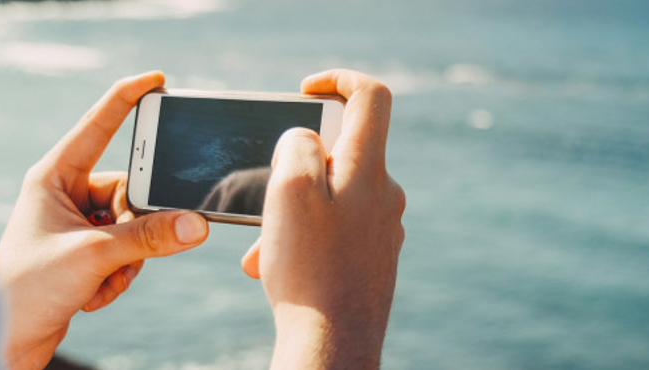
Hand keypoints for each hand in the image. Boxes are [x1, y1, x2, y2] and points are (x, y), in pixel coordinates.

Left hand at [0, 72, 208, 369]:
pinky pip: (127, 250)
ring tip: (98, 280)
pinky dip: (119, 274)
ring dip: (127, 259)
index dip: (128, 99)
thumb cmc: (28, 287)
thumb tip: (197, 224)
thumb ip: (149, 237)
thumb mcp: (94, 255)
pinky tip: (92, 294)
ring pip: (133, 225)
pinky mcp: (87, 251)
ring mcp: (78, 224)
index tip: (158, 79)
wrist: (7, 339)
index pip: (98, 126)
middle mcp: (67, 194)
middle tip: (121, 251)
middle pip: (131, 190)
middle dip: (134, 227)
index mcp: (55, 176)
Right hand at [241, 70, 405, 368]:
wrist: (333, 345)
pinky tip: (278, 267)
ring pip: (330, 197)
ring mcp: (382, 226)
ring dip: (291, 212)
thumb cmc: (310, 269)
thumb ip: (298, 145)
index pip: (371, 96)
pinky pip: (335, 229)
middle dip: (294, 167)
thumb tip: (305, 137)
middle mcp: (384, 194)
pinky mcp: (373, 254)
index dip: (338, 79)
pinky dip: (304, 237)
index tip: (305, 90)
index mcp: (369, 169)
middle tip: (267, 196)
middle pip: (340, 151)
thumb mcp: (290, 190)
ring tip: (264, 248)